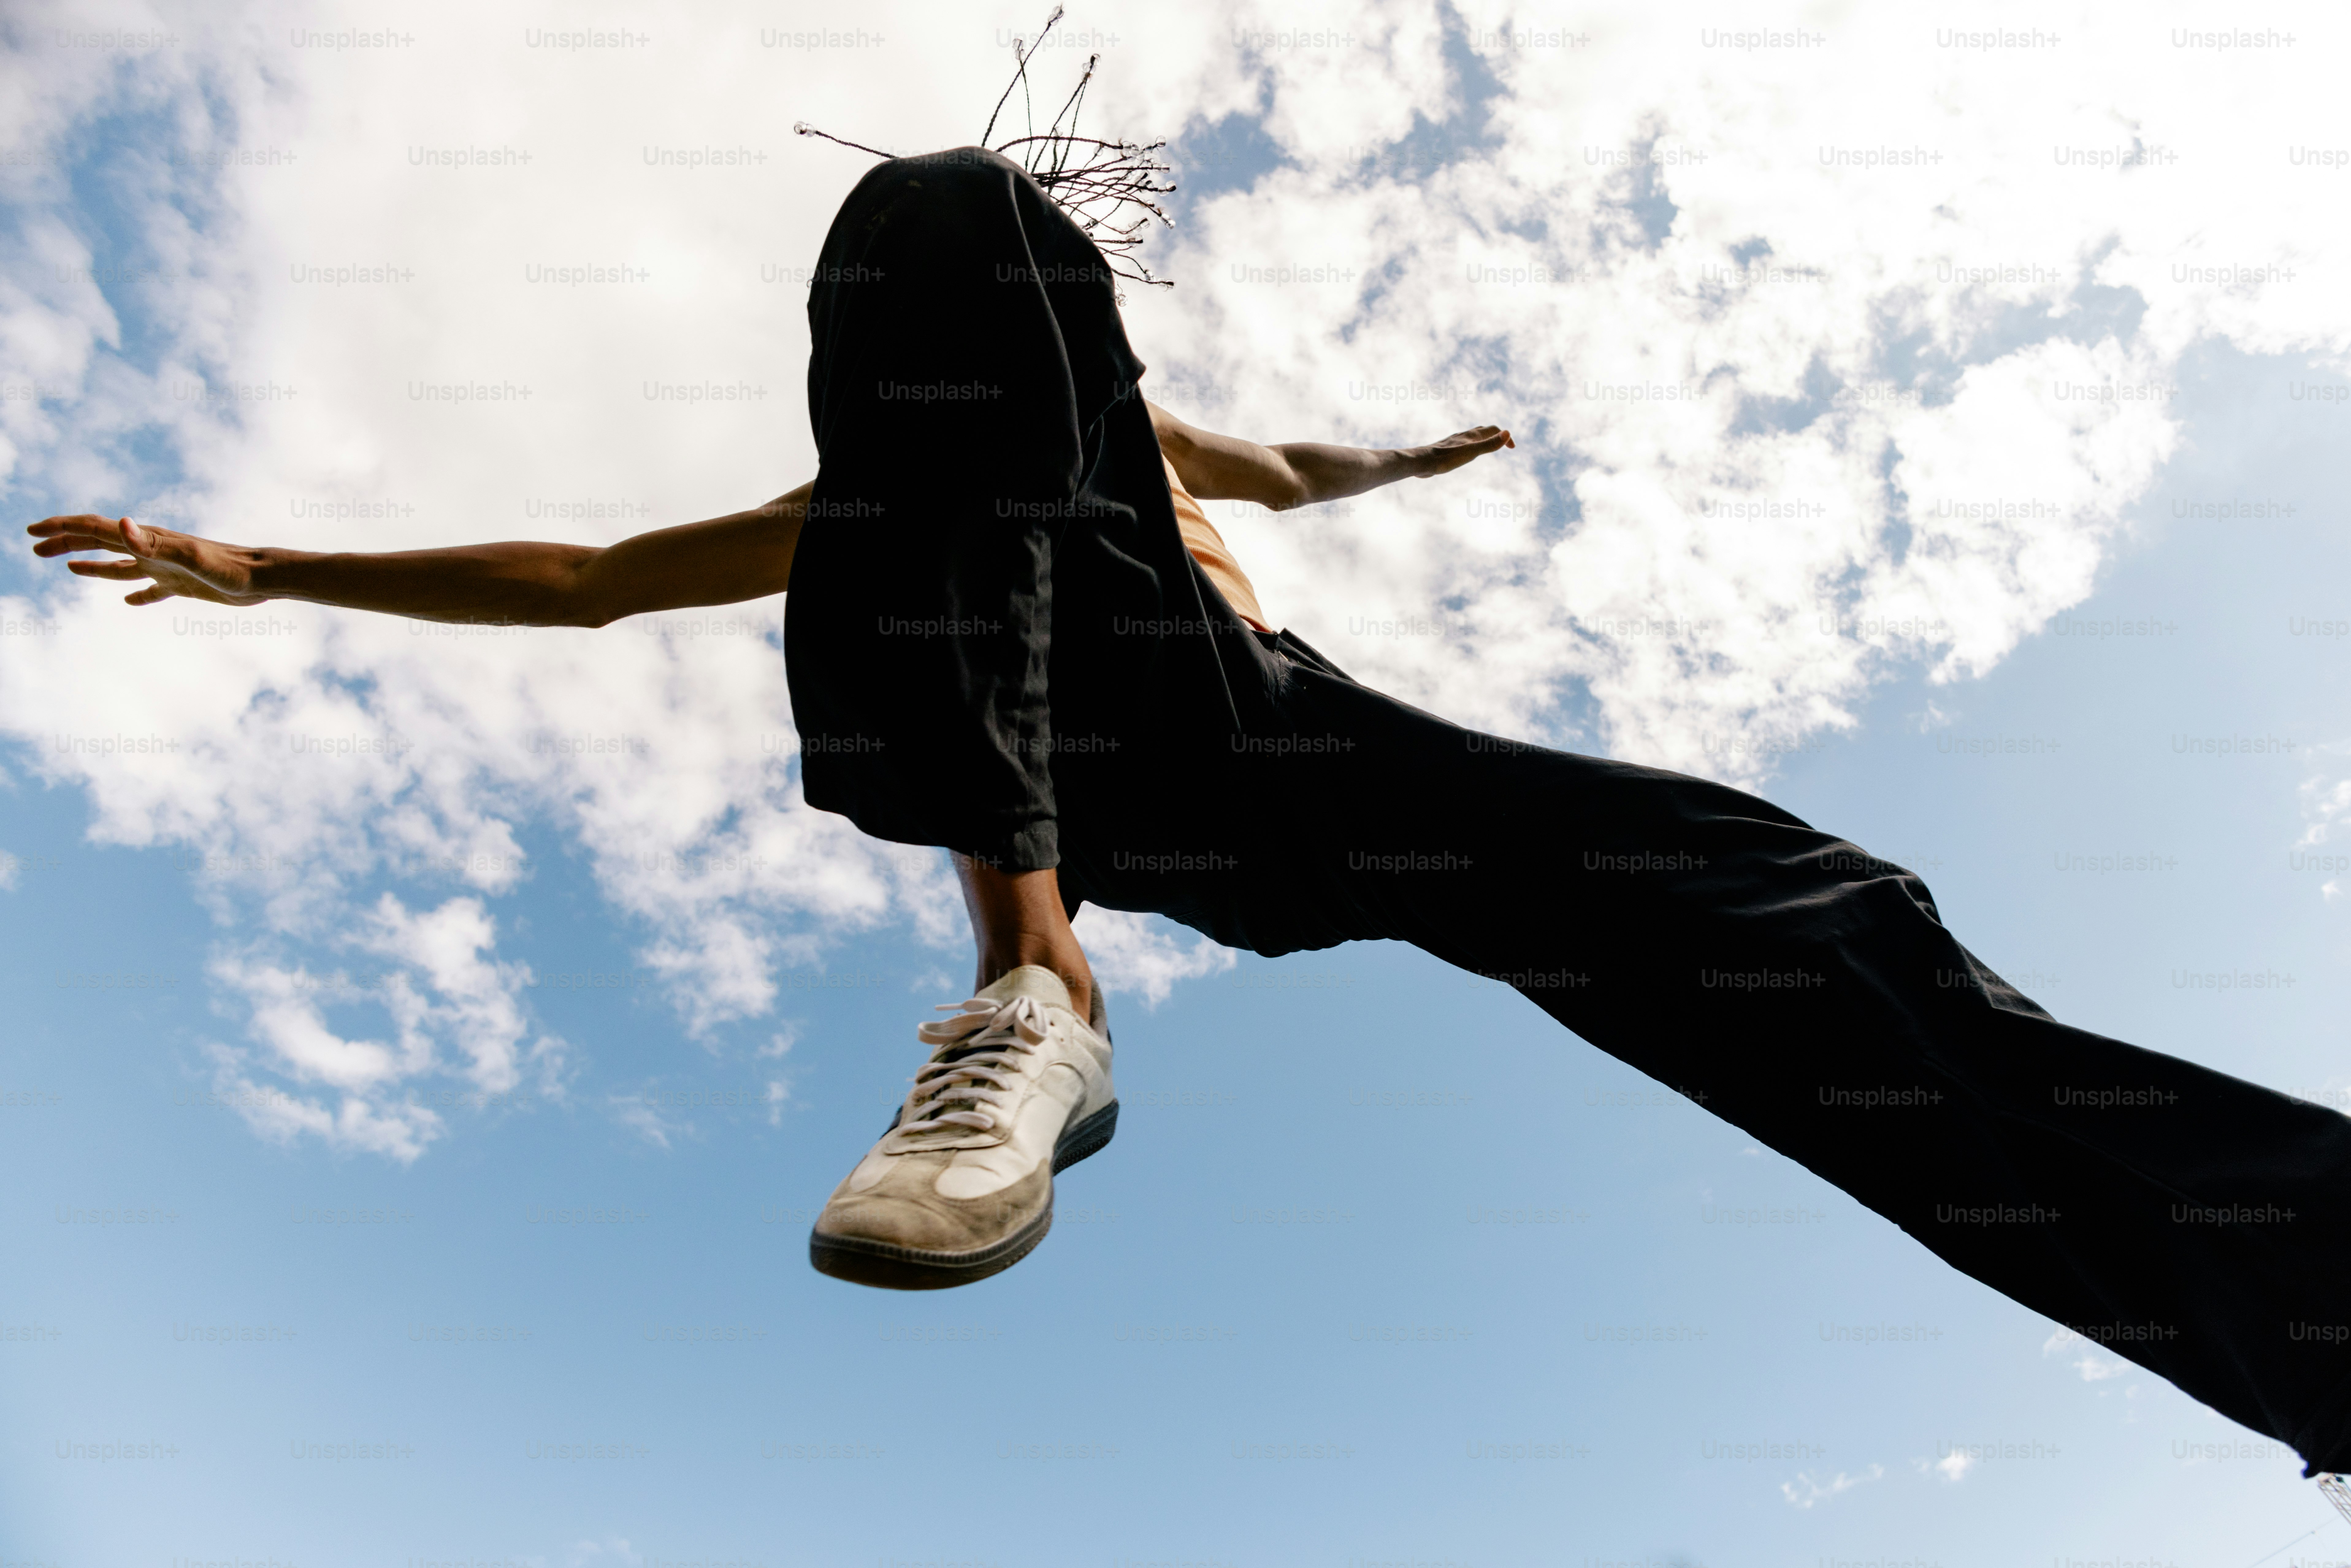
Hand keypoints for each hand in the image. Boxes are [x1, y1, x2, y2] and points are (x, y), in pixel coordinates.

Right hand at [25, 514, 263, 606]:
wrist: (262, 577)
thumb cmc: (229, 567)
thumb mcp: (189, 556)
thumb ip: (153, 542)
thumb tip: (119, 523)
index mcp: (147, 540)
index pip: (94, 529)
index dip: (61, 528)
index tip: (33, 532)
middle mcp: (153, 550)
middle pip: (99, 543)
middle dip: (66, 543)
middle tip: (36, 547)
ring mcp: (166, 568)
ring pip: (120, 566)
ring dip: (92, 567)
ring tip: (69, 568)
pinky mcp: (183, 586)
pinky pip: (151, 590)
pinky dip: (136, 595)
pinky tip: (128, 602)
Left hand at [1408, 424, 1514, 477]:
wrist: (1422, 462)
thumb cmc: (1446, 458)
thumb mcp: (1472, 452)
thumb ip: (1490, 444)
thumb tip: (1508, 433)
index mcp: (1471, 435)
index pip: (1493, 430)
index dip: (1505, 437)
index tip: (1512, 448)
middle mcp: (1463, 436)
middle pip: (1484, 431)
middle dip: (1496, 435)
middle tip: (1504, 445)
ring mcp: (1455, 442)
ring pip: (1473, 437)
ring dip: (1484, 439)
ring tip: (1488, 447)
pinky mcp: (1447, 450)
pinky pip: (1464, 445)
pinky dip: (1472, 446)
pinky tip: (1466, 454)